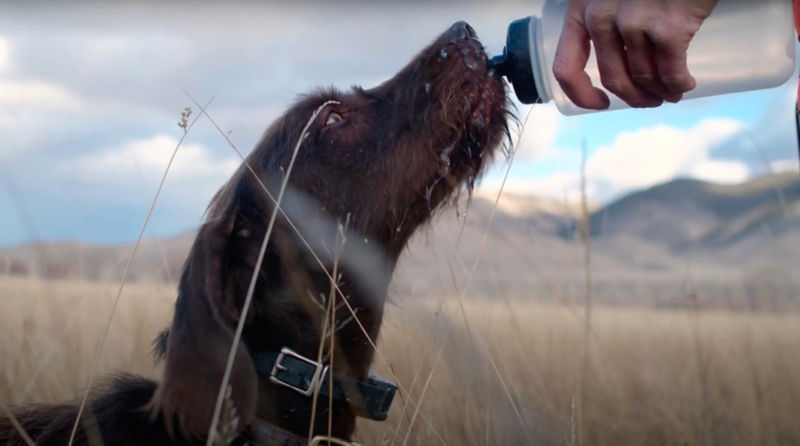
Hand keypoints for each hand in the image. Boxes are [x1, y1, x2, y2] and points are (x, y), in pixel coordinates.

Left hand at [552, 0, 717, 108]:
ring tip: (672, 90)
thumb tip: (615, 62)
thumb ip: (605, 17)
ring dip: (661, 92)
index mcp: (581, 9)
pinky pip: (670, 72)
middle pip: (613, 78)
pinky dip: (679, 84)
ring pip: (644, 78)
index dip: (581, 95)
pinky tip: (685, 83)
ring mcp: (633, 22)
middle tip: (651, 100)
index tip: (601, 102)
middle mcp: (600, 17)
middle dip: (634, 97)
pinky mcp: (667, 28)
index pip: (565, 67)